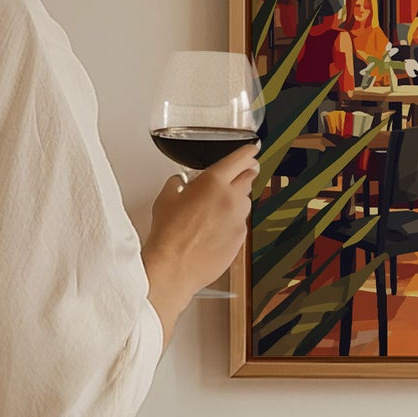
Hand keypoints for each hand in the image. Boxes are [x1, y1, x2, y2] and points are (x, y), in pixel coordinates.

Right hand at [142, 144, 259, 343]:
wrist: (174, 267)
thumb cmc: (168, 234)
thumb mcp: (165, 199)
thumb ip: (177, 184)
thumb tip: (180, 182)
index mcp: (213, 182)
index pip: (239, 159)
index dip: (247, 152)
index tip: (252, 150)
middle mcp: (231, 198)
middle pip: (248, 178)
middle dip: (245, 174)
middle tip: (239, 174)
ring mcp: (239, 219)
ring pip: (246, 202)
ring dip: (237, 200)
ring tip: (217, 209)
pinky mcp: (241, 239)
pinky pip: (241, 224)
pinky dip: (233, 222)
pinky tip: (216, 229)